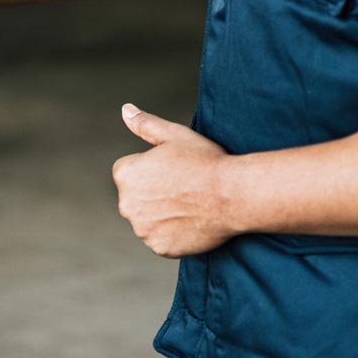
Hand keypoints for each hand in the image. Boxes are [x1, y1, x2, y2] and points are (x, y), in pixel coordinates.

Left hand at [112, 104, 235, 258]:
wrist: (232, 195)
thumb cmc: (205, 161)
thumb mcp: (174, 135)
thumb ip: (145, 124)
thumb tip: (125, 110)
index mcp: (125, 173)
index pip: (131, 171)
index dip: (154, 169)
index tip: (175, 170)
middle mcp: (126, 204)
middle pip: (137, 197)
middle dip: (153, 193)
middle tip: (184, 188)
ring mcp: (142, 229)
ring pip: (148, 219)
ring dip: (162, 214)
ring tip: (190, 204)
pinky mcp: (159, 247)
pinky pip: (161, 239)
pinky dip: (172, 233)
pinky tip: (191, 222)